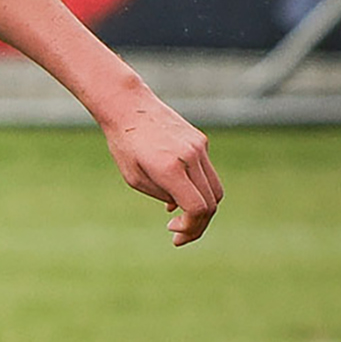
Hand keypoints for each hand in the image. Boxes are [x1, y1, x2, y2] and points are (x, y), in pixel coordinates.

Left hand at [100, 87, 222, 245]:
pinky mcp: (201, 140)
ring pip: (215, 188)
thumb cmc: (124, 144)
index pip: (197, 207)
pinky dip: (199, 188)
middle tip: (179, 235)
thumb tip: (180, 207)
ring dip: (203, 208)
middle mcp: (190, 156)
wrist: (128, 106)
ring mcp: (199, 147)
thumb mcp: (134, 178)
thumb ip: (160, 195)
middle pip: (212, 202)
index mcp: (170, 168)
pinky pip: (207, 172)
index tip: (173, 233)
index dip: (191, 228)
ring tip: (182, 218)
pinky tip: (178, 194)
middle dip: (199, 224)